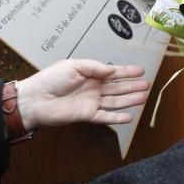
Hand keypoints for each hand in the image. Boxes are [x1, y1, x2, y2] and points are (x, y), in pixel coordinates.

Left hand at [15, 60, 148, 130]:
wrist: (36, 99)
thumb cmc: (51, 79)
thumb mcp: (74, 65)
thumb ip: (95, 67)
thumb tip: (112, 70)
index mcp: (90, 74)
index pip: (113, 73)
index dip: (127, 71)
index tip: (141, 70)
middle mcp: (94, 88)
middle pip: (118, 87)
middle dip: (132, 86)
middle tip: (147, 85)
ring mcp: (91, 102)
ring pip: (115, 101)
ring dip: (129, 100)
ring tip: (143, 98)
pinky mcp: (87, 115)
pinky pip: (105, 117)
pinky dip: (117, 118)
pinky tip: (129, 117)